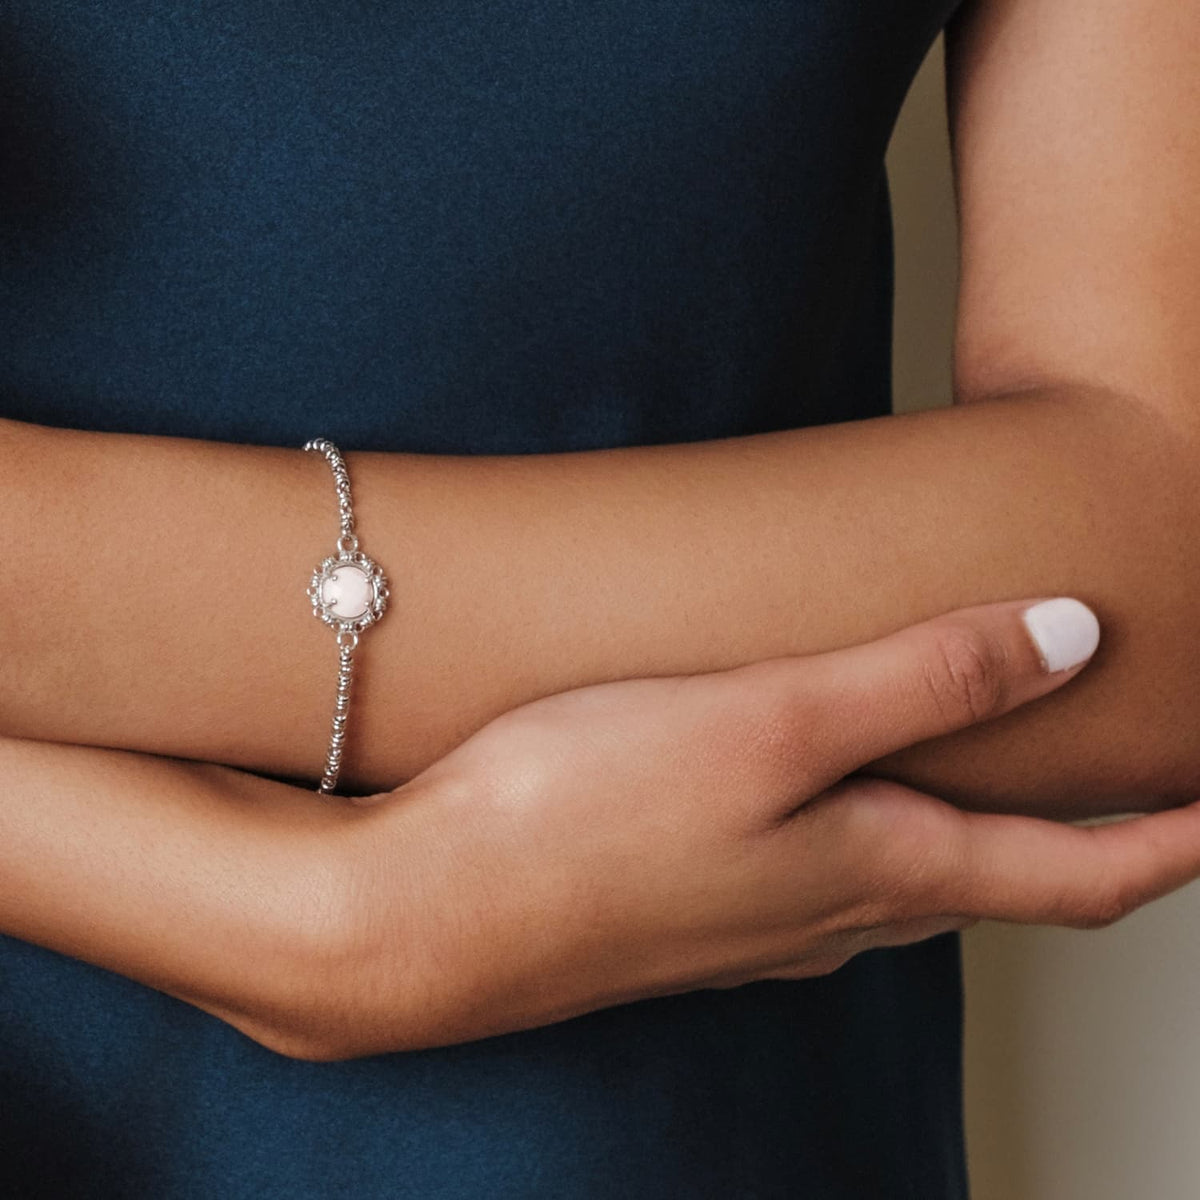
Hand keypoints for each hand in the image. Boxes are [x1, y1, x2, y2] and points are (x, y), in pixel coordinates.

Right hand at [320, 596, 1199, 1059]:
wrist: (434, 913)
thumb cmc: (588, 817)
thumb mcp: (775, 728)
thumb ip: (926, 683)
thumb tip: (1074, 636)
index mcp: (877, 871)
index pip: (1075, 877)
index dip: (1169, 845)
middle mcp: (833, 914)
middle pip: (993, 883)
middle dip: (1074, 843)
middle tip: (1117, 782)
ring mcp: (759, 920)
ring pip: (901, 882)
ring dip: (964, 836)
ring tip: (979, 771)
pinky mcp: (691, 907)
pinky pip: (813, 875)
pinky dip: (859, 832)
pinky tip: (816, 795)